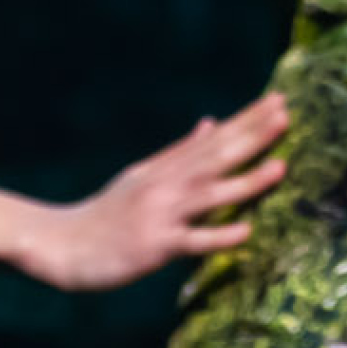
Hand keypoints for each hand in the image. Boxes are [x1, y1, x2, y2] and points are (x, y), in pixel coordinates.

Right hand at [9, 91, 291, 292]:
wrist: (61, 245)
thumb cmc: (106, 214)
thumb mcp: (143, 175)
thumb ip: (180, 152)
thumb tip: (212, 123)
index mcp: (164, 168)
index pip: (213, 139)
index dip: (246, 120)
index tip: (277, 101)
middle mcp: (164, 185)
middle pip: (215, 157)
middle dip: (252, 136)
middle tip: (285, 113)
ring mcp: (160, 214)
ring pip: (209, 194)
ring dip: (246, 180)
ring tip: (281, 166)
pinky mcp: (154, 246)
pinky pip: (192, 241)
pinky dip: (219, 235)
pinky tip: (246, 230)